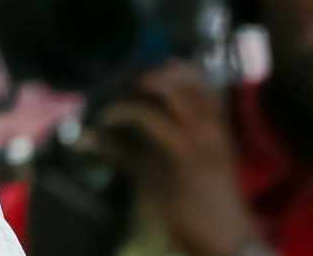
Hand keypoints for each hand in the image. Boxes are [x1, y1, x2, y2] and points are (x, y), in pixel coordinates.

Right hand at [92, 63, 263, 255]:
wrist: (229, 237)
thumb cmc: (187, 215)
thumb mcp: (151, 187)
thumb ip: (121, 156)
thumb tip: (83, 138)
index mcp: (184, 147)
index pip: (147, 112)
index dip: (120, 109)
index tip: (103, 117)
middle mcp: (205, 130)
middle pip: (176, 88)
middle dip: (147, 81)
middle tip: (126, 87)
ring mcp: (220, 128)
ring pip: (199, 86)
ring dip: (173, 75)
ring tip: (150, 76)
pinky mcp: (227, 130)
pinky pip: (214, 96)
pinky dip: (195, 83)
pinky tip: (178, 81)